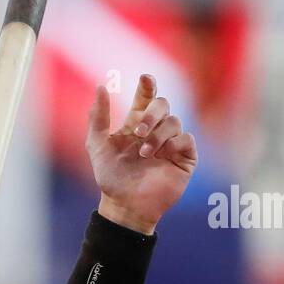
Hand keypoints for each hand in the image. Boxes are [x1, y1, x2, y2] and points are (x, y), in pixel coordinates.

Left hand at [86, 75, 196, 233]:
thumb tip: (101, 86)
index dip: (147, 86)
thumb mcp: (97, 146)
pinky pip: (186, 139)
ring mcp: (171, 143)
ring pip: (174, 121)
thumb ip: (98, 117)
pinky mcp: (184, 157)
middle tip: (138, 131)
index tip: (145, 78)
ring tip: (144, 153)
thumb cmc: (110, 177)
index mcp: (136, 124)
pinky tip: (162, 156)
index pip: (146, 97)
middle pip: (163, 104)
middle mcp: (156, 130)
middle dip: (151, 113)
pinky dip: (173, 143)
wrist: (124, 204)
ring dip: (158, 135)